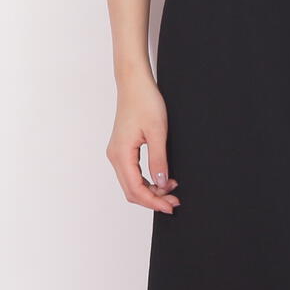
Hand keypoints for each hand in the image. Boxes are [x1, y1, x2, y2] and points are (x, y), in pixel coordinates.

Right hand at [107, 71, 179, 213]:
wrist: (134, 83)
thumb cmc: (144, 101)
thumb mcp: (157, 132)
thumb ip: (159, 160)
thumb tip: (162, 183)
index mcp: (121, 154)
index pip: (136, 189)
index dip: (154, 201)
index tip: (171, 206)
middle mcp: (115, 156)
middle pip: (131, 191)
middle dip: (153, 199)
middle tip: (174, 201)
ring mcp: (117, 153)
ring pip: (131, 183)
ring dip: (151, 190)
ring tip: (172, 189)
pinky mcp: (122, 149)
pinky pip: (132, 173)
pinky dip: (147, 180)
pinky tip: (162, 178)